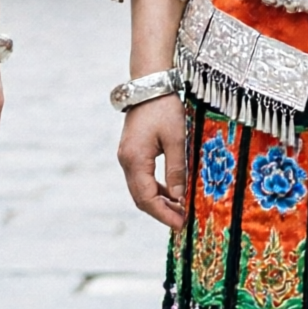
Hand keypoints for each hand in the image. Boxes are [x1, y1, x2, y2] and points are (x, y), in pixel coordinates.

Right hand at [119, 94, 187, 228]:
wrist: (149, 84)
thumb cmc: (164, 108)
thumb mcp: (177, 139)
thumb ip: (177, 170)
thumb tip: (179, 197)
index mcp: (135, 160)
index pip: (147, 198)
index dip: (163, 214)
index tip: (180, 224)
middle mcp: (126, 161)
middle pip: (140, 197)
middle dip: (160, 212)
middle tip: (181, 221)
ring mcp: (127, 157)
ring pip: (140, 189)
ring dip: (158, 201)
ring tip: (179, 210)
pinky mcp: (132, 152)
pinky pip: (141, 178)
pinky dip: (155, 189)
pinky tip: (171, 193)